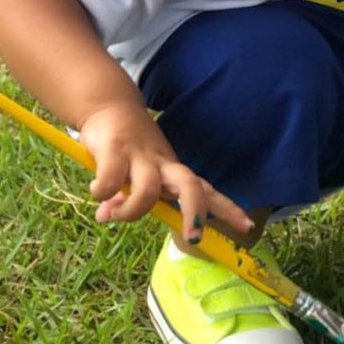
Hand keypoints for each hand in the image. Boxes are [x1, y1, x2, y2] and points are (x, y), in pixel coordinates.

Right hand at [79, 102, 252, 236]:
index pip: (207, 191)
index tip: (247, 227)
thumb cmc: (129, 147)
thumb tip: (105, 217)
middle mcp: (163, 164)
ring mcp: (141, 156)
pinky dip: (103, 192)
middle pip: (191, 187)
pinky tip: (97, 190)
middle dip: (195, 213)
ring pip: (150, 189)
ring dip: (134, 209)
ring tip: (116, 213)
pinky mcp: (115, 149)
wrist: (110, 106)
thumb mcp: (133, 177)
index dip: (227, 209)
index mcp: (173, 172)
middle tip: (193, 238)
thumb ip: (125, 200)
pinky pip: (112, 180)